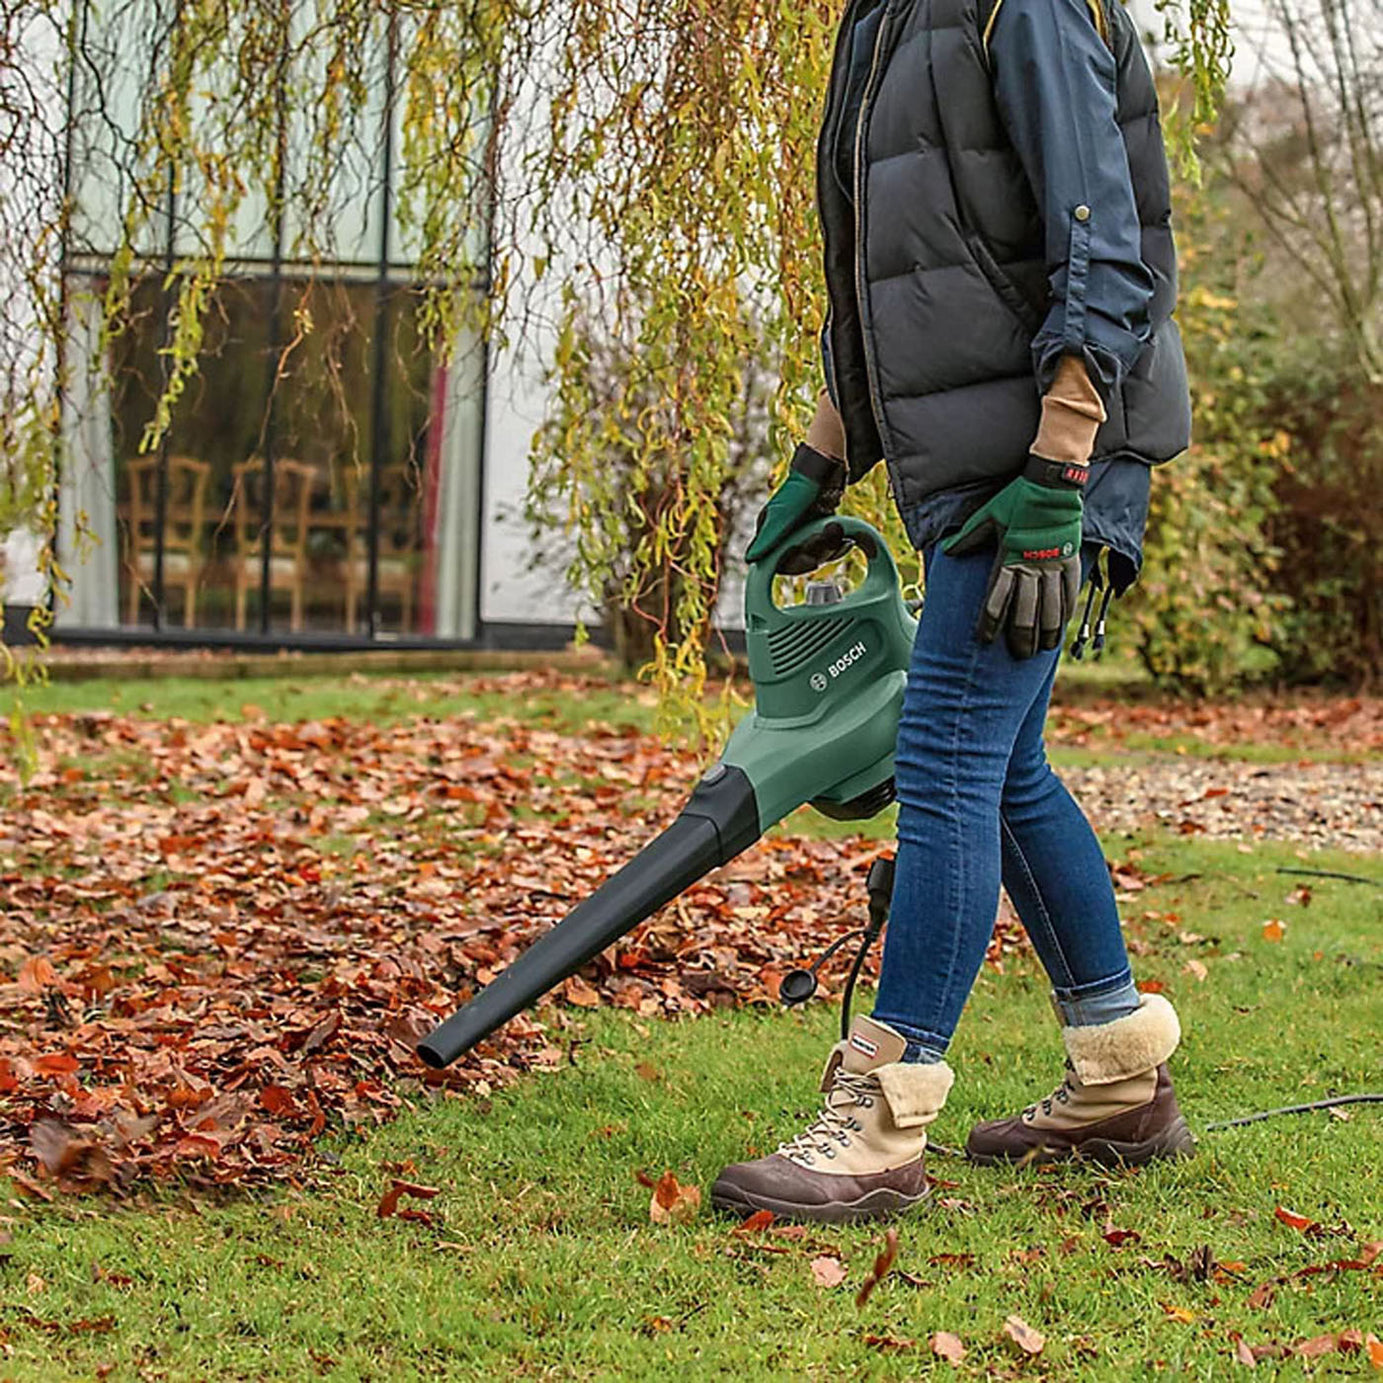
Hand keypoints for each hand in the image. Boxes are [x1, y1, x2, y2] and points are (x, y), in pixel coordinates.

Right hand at [746, 443, 846, 572]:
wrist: (826, 466)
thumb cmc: (801, 487)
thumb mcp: (783, 514)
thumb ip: (768, 538)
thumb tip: (750, 559)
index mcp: (769, 531)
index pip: (776, 562)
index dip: (795, 564)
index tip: (812, 561)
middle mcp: (783, 534)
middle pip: (799, 559)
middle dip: (817, 551)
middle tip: (829, 535)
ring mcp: (801, 531)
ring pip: (816, 554)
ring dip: (830, 546)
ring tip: (838, 528)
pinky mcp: (818, 528)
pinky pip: (828, 547)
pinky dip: (838, 545)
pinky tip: (847, 539)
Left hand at [942, 457, 1086, 658]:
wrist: (1052, 484)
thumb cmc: (1017, 500)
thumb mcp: (988, 516)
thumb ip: (968, 538)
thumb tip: (948, 552)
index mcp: (1008, 559)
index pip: (996, 600)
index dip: (990, 623)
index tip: (985, 640)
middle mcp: (1031, 567)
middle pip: (1025, 613)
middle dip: (1020, 638)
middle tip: (1018, 655)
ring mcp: (1054, 566)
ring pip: (1051, 610)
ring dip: (1046, 634)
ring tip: (1041, 650)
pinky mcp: (1071, 561)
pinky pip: (1070, 595)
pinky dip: (1066, 615)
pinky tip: (1062, 630)